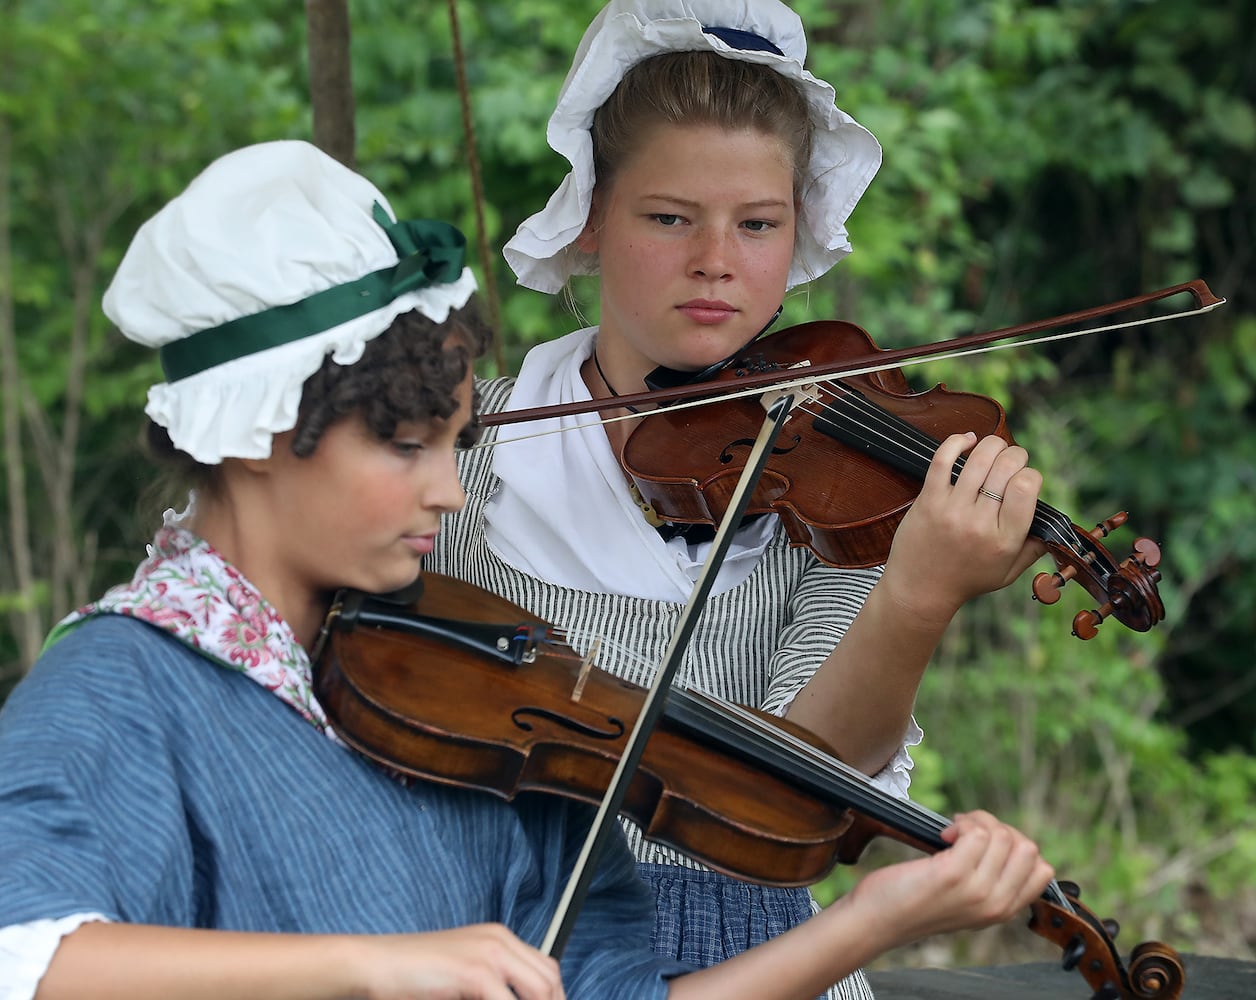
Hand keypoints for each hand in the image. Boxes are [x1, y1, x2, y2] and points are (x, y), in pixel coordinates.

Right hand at [349, 923, 564, 999]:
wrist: (375, 964)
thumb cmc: (411, 976)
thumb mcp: (461, 974)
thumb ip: (491, 985)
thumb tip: (512, 996)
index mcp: (498, 938)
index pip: (546, 969)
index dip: (553, 997)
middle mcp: (499, 940)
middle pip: (549, 980)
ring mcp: (489, 954)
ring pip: (540, 991)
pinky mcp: (476, 973)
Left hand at [850, 810, 1053, 946]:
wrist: (878, 919)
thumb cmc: (915, 901)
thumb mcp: (965, 900)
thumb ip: (989, 879)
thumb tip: (1004, 837)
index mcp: (1003, 910)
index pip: (1042, 869)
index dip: (1016, 845)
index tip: (986, 843)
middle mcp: (996, 904)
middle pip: (1027, 847)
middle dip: (998, 828)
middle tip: (967, 832)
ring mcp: (977, 891)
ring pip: (1004, 835)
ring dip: (976, 822)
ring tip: (952, 832)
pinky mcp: (953, 874)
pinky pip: (977, 833)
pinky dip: (961, 823)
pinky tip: (943, 835)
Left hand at [882, 432, 1045, 623]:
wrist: (920, 590)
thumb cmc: (966, 581)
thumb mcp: (1007, 573)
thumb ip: (1033, 550)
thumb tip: (1052, 527)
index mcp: (1005, 539)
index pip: (1027, 487)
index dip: (1030, 474)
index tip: (1024, 478)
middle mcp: (980, 523)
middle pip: (1005, 467)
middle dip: (1015, 454)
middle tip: (1011, 459)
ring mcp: (952, 510)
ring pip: (978, 459)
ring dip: (991, 444)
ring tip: (993, 447)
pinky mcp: (928, 501)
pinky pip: (942, 460)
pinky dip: (956, 442)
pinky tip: (966, 440)